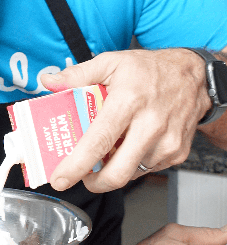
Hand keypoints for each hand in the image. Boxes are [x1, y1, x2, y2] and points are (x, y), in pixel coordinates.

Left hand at [40, 48, 210, 192]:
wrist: (194, 76)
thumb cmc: (151, 69)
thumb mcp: (111, 62)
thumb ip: (78, 74)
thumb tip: (50, 82)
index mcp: (129, 101)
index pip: (98, 142)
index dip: (76, 166)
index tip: (60, 178)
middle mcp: (150, 125)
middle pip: (117, 173)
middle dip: (93, 182)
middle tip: (80, 175)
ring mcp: (167, 143)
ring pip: (131, 174)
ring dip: (113, 170)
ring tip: (105, 153)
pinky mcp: (177, 153)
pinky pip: (146, 169)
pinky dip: (131, 164)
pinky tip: (127, 147)